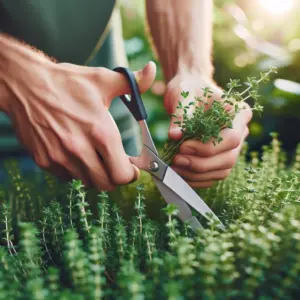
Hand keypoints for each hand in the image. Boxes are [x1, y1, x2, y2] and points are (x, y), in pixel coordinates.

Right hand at [3, 53, 155, 189]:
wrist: (24, 83)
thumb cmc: (67, 82)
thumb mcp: (102, 79)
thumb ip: (133, 82)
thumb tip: (152, 69)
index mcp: (100, 132)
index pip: (122, 174)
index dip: (130, 175)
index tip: (131, 168)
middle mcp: (80, 149)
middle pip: (106, 184)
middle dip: (115, 177)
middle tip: (115, 164)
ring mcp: (60, 157)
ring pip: (87, 182)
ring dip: (95, 173)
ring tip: (94, 155)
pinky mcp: (44, 160)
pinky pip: (67, 177)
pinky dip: (75, 170)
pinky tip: (75, 153)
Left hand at [164, 71, 251, 187]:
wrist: (189, 91)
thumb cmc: (190, 89)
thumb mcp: (184, 96)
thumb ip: (180, 116)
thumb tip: (174, 136)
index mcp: (239, 113)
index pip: (232, 138)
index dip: (207, 148)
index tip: (183, 146)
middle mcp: (240, 132)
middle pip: (228, 158)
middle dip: (200, 164)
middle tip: (176, 159)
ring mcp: (231, 147)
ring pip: (222, 171)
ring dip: (197, 174)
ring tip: (175, 167)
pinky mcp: (220, 157)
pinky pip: (214, 175)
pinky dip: (197, 178)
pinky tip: (180, 173)